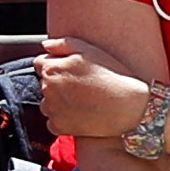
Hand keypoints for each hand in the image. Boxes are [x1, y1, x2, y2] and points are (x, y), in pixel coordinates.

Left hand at [33, 42, 158, 147]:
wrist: (128, 105)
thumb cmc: (111, 75)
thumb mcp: (89, 49)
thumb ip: (62, 44)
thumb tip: (45, 46)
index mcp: (51, 68)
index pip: (40, 64)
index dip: (57, 65)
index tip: (72, 71)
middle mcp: (47, 89)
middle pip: (45, 83)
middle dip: (58, 82)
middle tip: (82, 86)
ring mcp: (52, 109)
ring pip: (48, 103)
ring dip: (58, 101)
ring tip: (83, 100)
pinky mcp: (58, 126)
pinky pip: (53, 121)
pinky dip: (63, 119)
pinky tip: (81, 113)